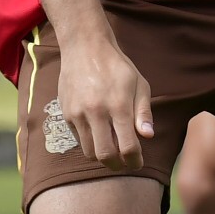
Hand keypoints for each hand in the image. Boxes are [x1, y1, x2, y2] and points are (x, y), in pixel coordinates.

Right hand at [51, 27, 159, 171]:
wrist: (85, 47)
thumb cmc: (117, 66)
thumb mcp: (139, 84)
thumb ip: (143, 112)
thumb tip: (148, 136)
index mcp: (119, 105)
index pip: (127, 146)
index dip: (134, 161)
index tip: (137, 163)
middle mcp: (96, 112)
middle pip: (105, 155)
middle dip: (117, 165)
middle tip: (123, 164)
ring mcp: (78, 113)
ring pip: (89, 151)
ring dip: (102, 156)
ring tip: (111, 151)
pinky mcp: (66, 113)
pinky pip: (78, 139)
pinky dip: (90, 143)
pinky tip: (98, 134)